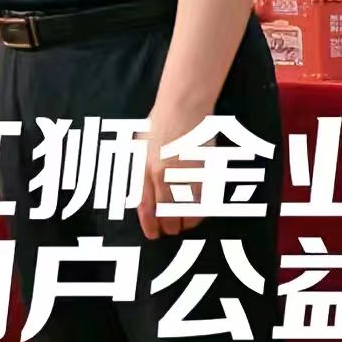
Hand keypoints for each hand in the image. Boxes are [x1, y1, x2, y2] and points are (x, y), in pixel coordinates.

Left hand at [139, 102, 208, 239]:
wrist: (183, 106)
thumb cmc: (160, 123)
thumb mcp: (140, 146)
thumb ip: (141, 170)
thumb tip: (142, 197)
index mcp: (142, 167)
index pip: (144, 205)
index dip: (149, 223)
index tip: (153, 234)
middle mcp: (160, 173)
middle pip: (164, 212)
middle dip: (168, 226)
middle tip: (170, 231)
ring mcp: (181, 173)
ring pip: (184, 210)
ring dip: (184, 222)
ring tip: (184, 226)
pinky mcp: (201, 170)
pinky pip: (201, 200)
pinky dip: (199, 212)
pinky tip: (197, 215)